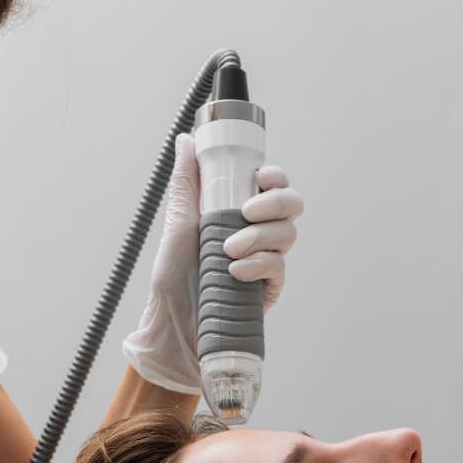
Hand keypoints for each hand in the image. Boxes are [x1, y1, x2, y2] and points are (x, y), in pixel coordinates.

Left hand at [122, 133, 303, 392]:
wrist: (171, 321)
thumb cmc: (173, 274)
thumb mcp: (178, 221)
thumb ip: (187, 182)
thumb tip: (184, 141)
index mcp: (241, 213)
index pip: (274, 185)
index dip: (275, 177)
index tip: (261, 177)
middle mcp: (259, 233)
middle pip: (292, 206)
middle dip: (275, 202)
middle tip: (247, 212)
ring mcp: (267, 261)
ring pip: (287, 235)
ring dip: (259, 237)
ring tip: (227, 249)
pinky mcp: (270, 290)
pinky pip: (279, 268)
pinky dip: (259, 265)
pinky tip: (236, 270)